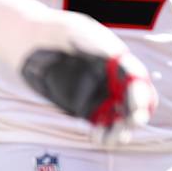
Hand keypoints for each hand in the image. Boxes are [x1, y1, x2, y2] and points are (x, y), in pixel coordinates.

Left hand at [0, 0, 156, 142]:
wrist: (29, 41)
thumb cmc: (54, 32)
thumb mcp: (77, 33)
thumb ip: (96, 46)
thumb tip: (116, 58)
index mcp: (115, 58)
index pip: (136, 78)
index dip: (141, 93)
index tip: (138, 108)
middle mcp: (111, 77)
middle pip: (134, 99)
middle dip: (136, 114)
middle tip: (131, 124)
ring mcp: (98, 92)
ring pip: (119, 114)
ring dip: (121, 128)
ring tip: (113, 138)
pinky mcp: (83, 106)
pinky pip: (100, 122)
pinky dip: (103, 132)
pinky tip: (97, 137)